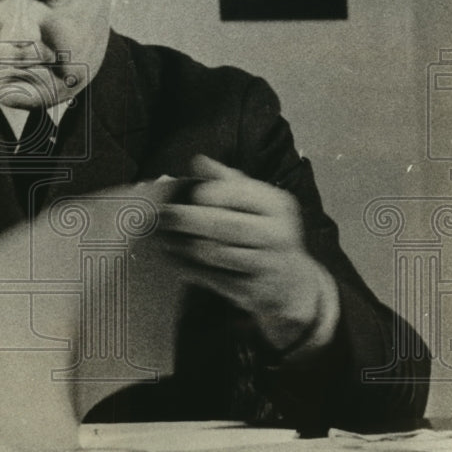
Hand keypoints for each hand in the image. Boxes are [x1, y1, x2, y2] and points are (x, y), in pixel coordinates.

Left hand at [152, 155, 334, 352]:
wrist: (289, 281)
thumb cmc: (263, 230)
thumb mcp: (255, 201)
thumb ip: (228, 181)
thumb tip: (199, 160)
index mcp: (276, 205)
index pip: (242, 194)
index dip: (214, 193)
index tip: (192, 193)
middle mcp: (276, 235)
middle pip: (227, 225)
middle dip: (190, 219)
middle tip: (164, 215)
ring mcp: (266, 266)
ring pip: (218, 254)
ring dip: (184, 245)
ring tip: (162, 237)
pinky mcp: (252, 291)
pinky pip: (214, 279)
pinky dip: (190, 268)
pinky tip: (173, 258)